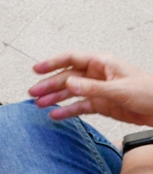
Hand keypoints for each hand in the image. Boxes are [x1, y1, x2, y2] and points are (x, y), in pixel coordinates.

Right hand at [29, 51, 152, 125]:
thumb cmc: (148, 92)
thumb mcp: (118, 89)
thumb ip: (92, 87)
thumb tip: (69, 83)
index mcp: (102, 64)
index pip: (72, 59)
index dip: (52, 63)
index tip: (36, 69)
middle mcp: (97, 75)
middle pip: (67, 77)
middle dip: (49, 84)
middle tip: (33, 93)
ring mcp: (97, 90)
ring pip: (70, 92)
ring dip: (55, 98)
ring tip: (39, 104)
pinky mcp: (100, 104)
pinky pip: (78, 106)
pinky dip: (67, 111)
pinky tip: (55, 115)